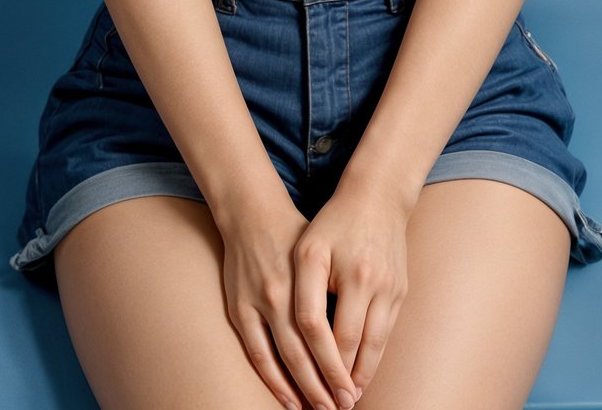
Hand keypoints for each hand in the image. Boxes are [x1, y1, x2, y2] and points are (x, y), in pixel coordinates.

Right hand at [217, 188, 360, 409]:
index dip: (344, 365)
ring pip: (285, 356)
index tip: (357, 387)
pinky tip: (288, 397)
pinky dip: (273, 379)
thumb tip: (362, 333)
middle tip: (343, 406)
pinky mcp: (239, 307)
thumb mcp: (324, 254)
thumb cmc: (297, 233)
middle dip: (328, 383)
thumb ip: (338, 290)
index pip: (331, 333)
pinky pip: (258, 352)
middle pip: (310, 350)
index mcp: (309, 277)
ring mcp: (258, 301)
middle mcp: (283, 292)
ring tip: (321, 408)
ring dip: (304, 388)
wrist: (252, 211)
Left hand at [292, 182, 409, 400]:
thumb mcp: (309, 247)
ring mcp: (391, 287)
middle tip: (333, 406)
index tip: (311, 387)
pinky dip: (375, 353)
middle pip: (356, 344)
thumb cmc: (334, 222)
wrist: (379, 196)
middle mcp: (372, 282)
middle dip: (343, 379)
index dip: (318, 363)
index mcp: (347, 272)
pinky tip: (364, 367)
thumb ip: (303, 288)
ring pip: (377, 343)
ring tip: (349, 396)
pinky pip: (388, 331)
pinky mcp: (402, 289)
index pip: (326, 330)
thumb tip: (300, 333)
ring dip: (363, 372)